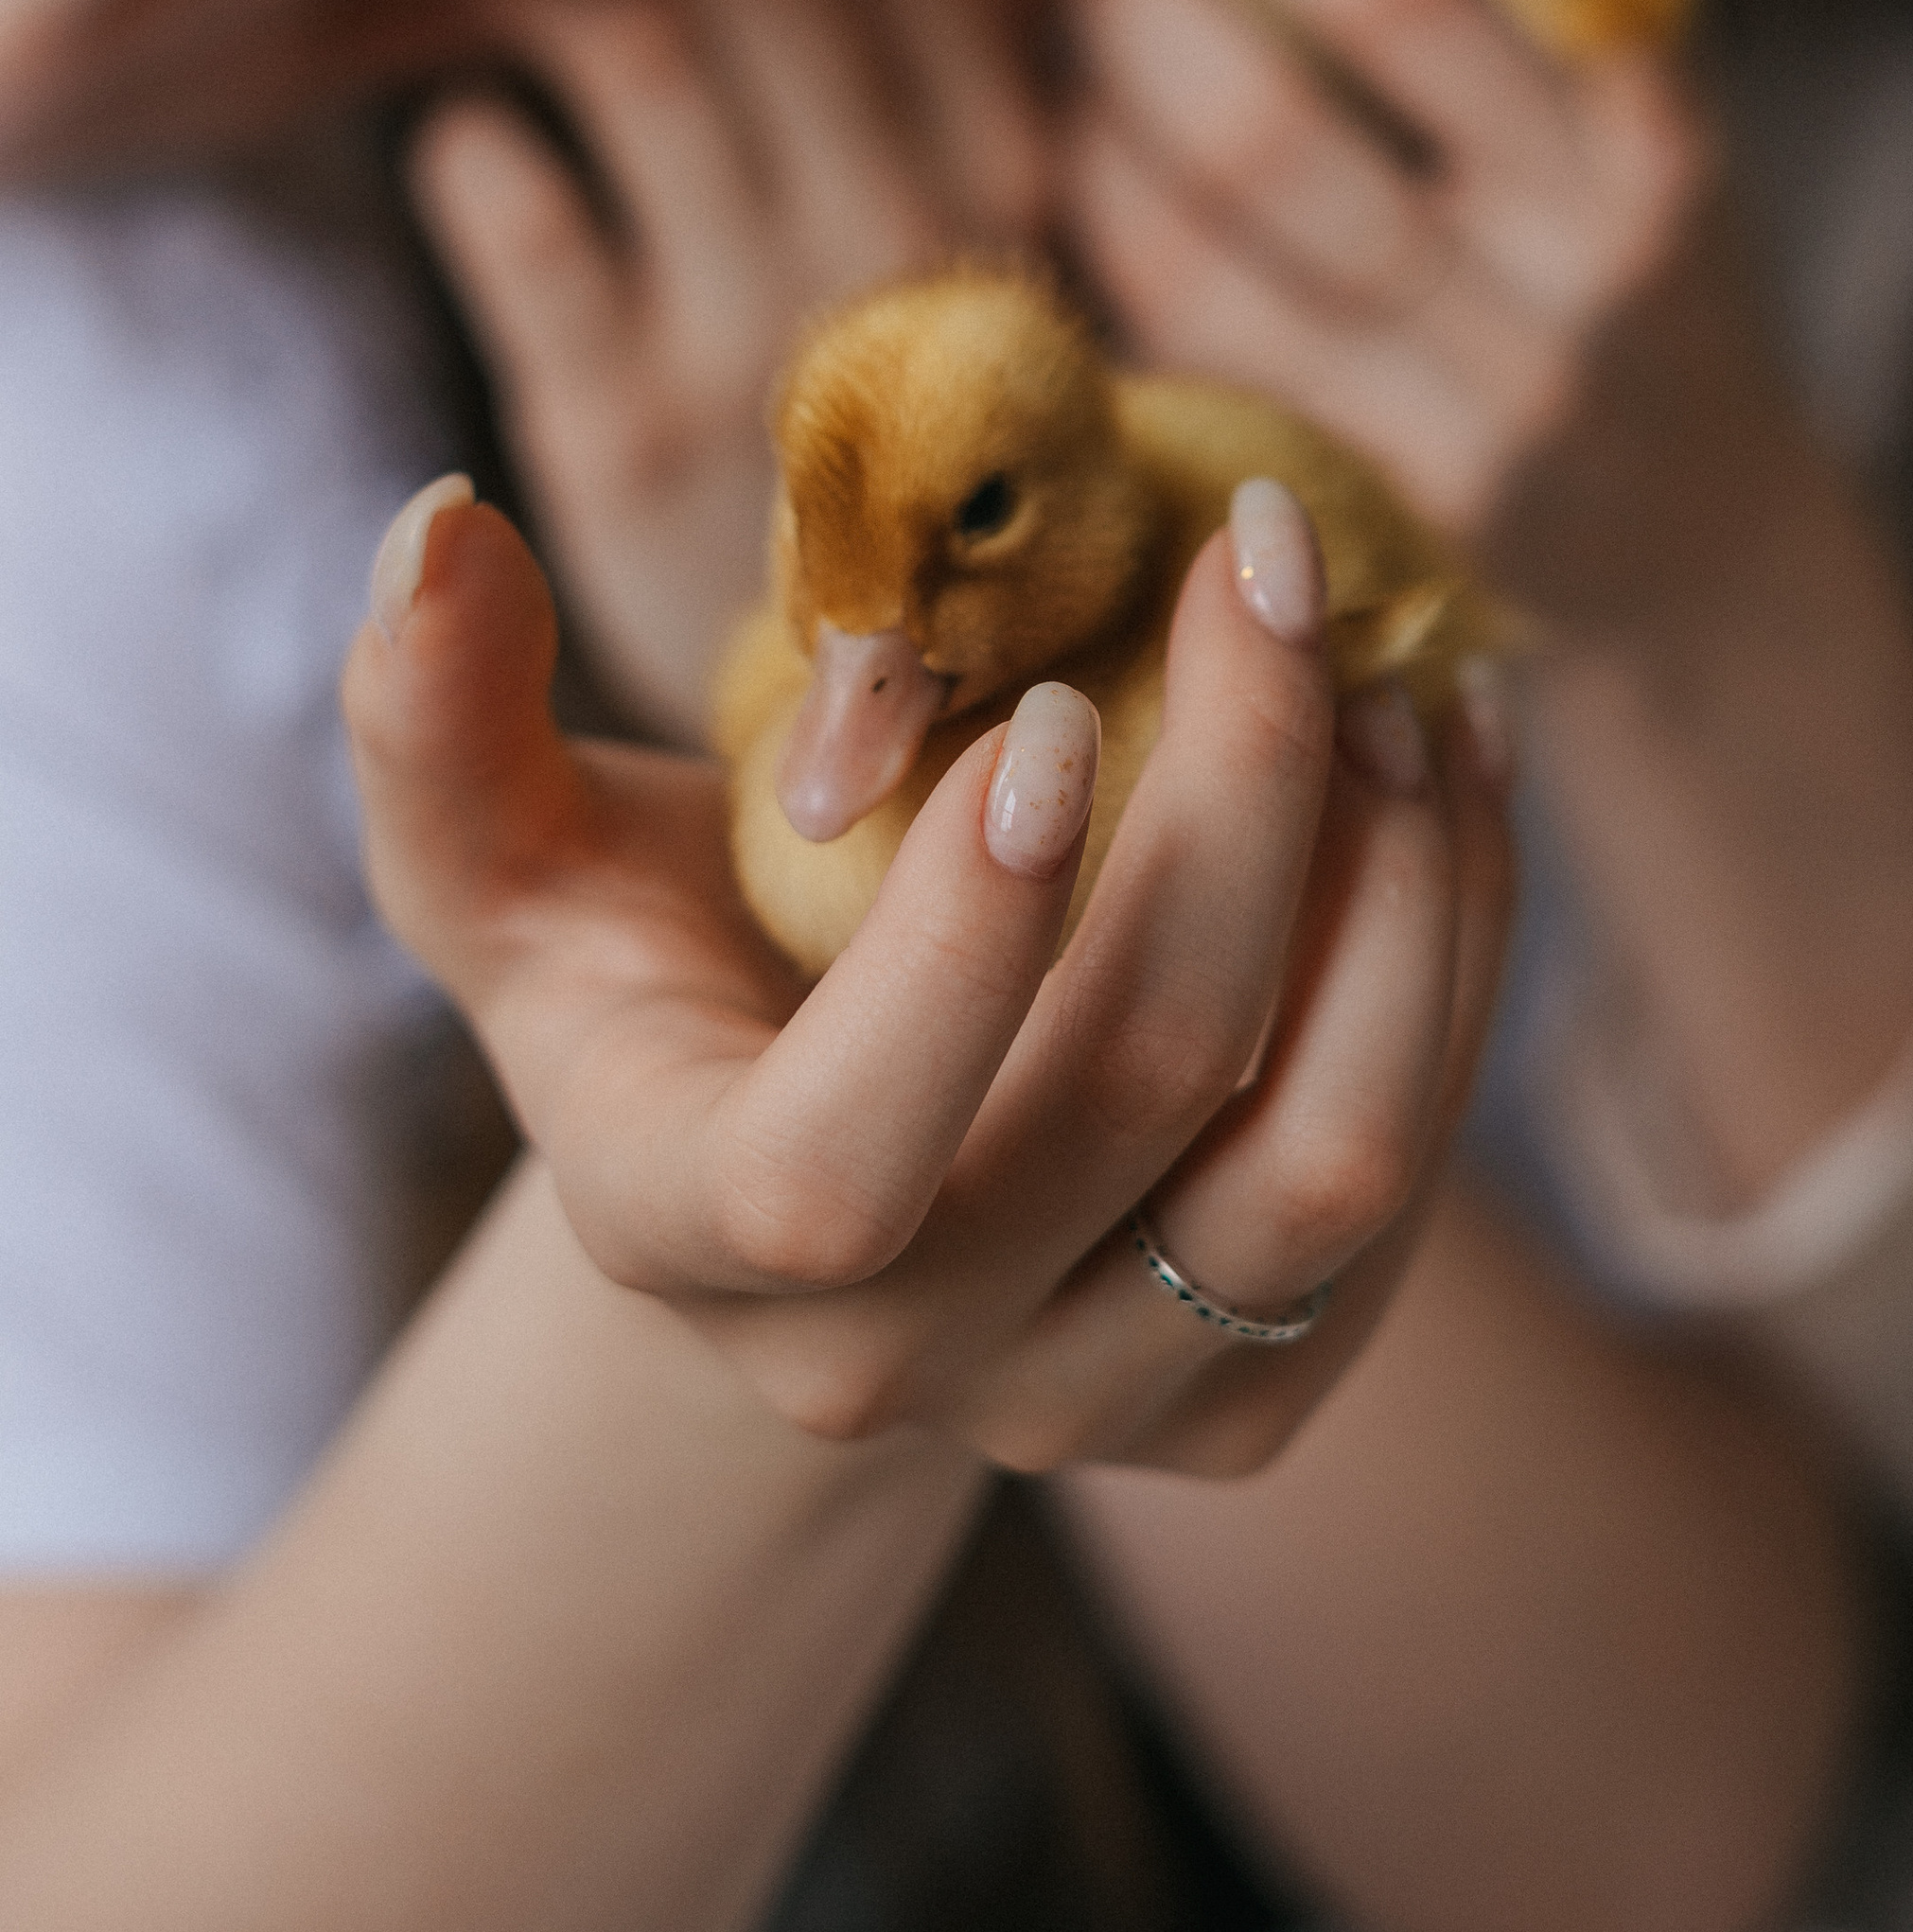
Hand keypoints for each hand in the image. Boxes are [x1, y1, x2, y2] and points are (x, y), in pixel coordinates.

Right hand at [342, 478, 1513, 1478]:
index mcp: (691, 1228)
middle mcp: (891, 1369)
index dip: (963, 953)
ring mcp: (1088, 1409)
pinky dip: (1457, 966)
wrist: (806, 1168)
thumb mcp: (509, 853)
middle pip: (1141, 1093)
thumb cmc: (653, 964)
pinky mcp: (1248, 1401)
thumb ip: (441, 718)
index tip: (1058, 716)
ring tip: (1398, 672)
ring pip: (1326, 1165)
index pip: (833, 1167)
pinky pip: (1408, 1193)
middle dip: (1246, 793)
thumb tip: (436, 522)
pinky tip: (1444, 787)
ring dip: (1401, 885)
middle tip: (1274, 566)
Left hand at [406, 0, 1052, 734]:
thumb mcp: (1000, 287)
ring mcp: (763, 339)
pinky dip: (467, 146)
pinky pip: (512, 207)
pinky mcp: (617, 435)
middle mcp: (912, 250)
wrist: (894, 787)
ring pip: (632, 36)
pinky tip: (462, 138)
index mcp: (1017, 193)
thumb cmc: (942, 512)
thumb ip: (994, 75)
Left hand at [1054, 0, 1798, 630]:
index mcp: (1651, 147)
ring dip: (1095, 85)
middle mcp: (1572, 282)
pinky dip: (1109, 220)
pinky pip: (1202, 337)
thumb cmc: (1644, 252)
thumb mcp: (1638, 67)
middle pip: (1296, 98)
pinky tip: (1054, 126)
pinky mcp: (1386, 504)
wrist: (1716, 552)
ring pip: (1224, 229)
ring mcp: (1474, 409)